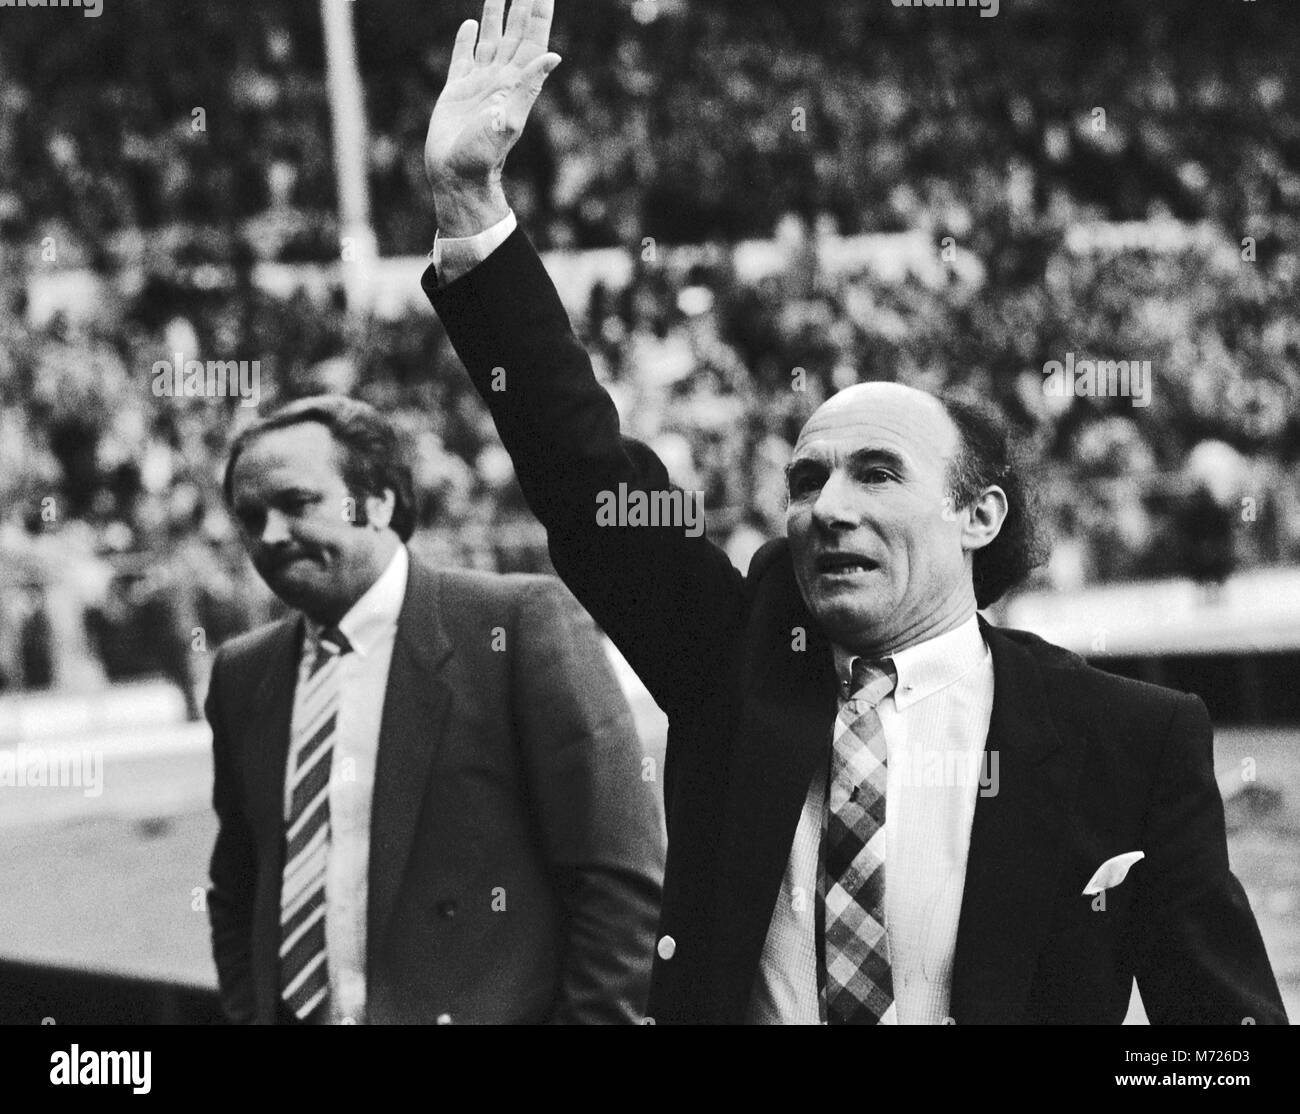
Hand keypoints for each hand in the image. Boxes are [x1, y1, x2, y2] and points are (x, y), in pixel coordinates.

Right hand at [425, 0, 559, 230]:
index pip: (532, 38)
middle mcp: (500, 78)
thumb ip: (529, 86)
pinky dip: (467, 40)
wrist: (456, 176)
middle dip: (520, 5)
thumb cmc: (483, 155)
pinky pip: (463, 58)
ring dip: (496, 15)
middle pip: (514, 33)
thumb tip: (554, 57)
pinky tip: (470, 25)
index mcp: (516, 82)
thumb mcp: (510, 120)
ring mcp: (478, 83)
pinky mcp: (456, 91)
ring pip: (490, 40)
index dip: (539, 12)